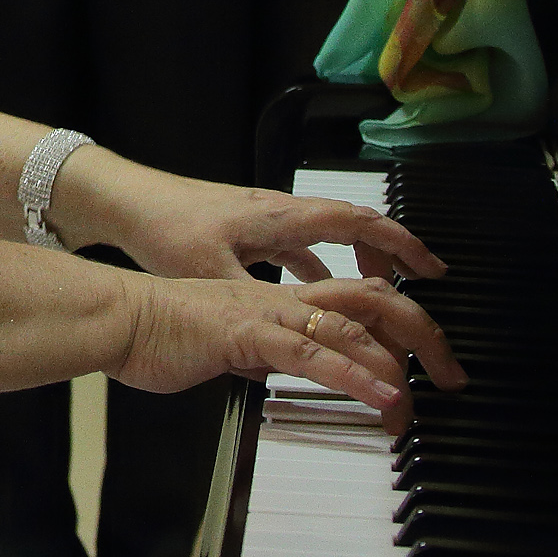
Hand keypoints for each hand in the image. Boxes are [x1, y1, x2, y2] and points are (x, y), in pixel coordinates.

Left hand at [58, 157, 448, 287]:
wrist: (125, 201)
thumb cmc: (164, 227)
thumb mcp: (211, 274)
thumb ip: (252, 312)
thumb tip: (280, 355)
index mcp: (281, 218)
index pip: (358, 224)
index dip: (401, 245)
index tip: (432, 269)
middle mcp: (281, 212)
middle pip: (354, 227)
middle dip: (393, 253)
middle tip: (424, 283)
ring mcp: (266, 219)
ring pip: (328, 236)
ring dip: (358, 261)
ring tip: (382, 293)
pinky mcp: (248, 230)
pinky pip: (299, 246)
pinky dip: (319, 266)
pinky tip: (318, 291)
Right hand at [111, 272, 465, 431]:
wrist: (120, 318)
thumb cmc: (160, 333)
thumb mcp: (223, 346)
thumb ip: (254, 354)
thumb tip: (270, 371)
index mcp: (282, 299)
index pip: (359, 301)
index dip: (400, 327)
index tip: (426, 365)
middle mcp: (285, 298)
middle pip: (376, 299)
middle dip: (424, 336)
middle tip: (452, 378)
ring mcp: (270, 312)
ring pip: (354, 322)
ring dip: (399, 363)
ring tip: (424, 400)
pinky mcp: (250, 333)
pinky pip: (314, 353)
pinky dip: (356, 376)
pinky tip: (383, 398)